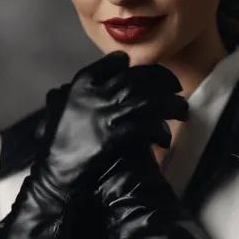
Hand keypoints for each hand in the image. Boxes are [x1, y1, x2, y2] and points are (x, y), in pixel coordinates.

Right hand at [36, 50, 189, 200]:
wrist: (55, 175)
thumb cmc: (55, 145)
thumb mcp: (55, 111)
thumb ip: (64, 96)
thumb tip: (65, 88)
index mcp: (81, 84)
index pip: (115, 63)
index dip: (136, 67)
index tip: (150, 72)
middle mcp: (95, 94)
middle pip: (138, 78)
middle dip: (163, 80)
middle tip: (176, 87)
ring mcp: (106, 115)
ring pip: (149, 100)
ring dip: (170, 105)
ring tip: (183, 110)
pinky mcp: (115, 136)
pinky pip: (145, 126)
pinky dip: (159, 131)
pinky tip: (164, 139)